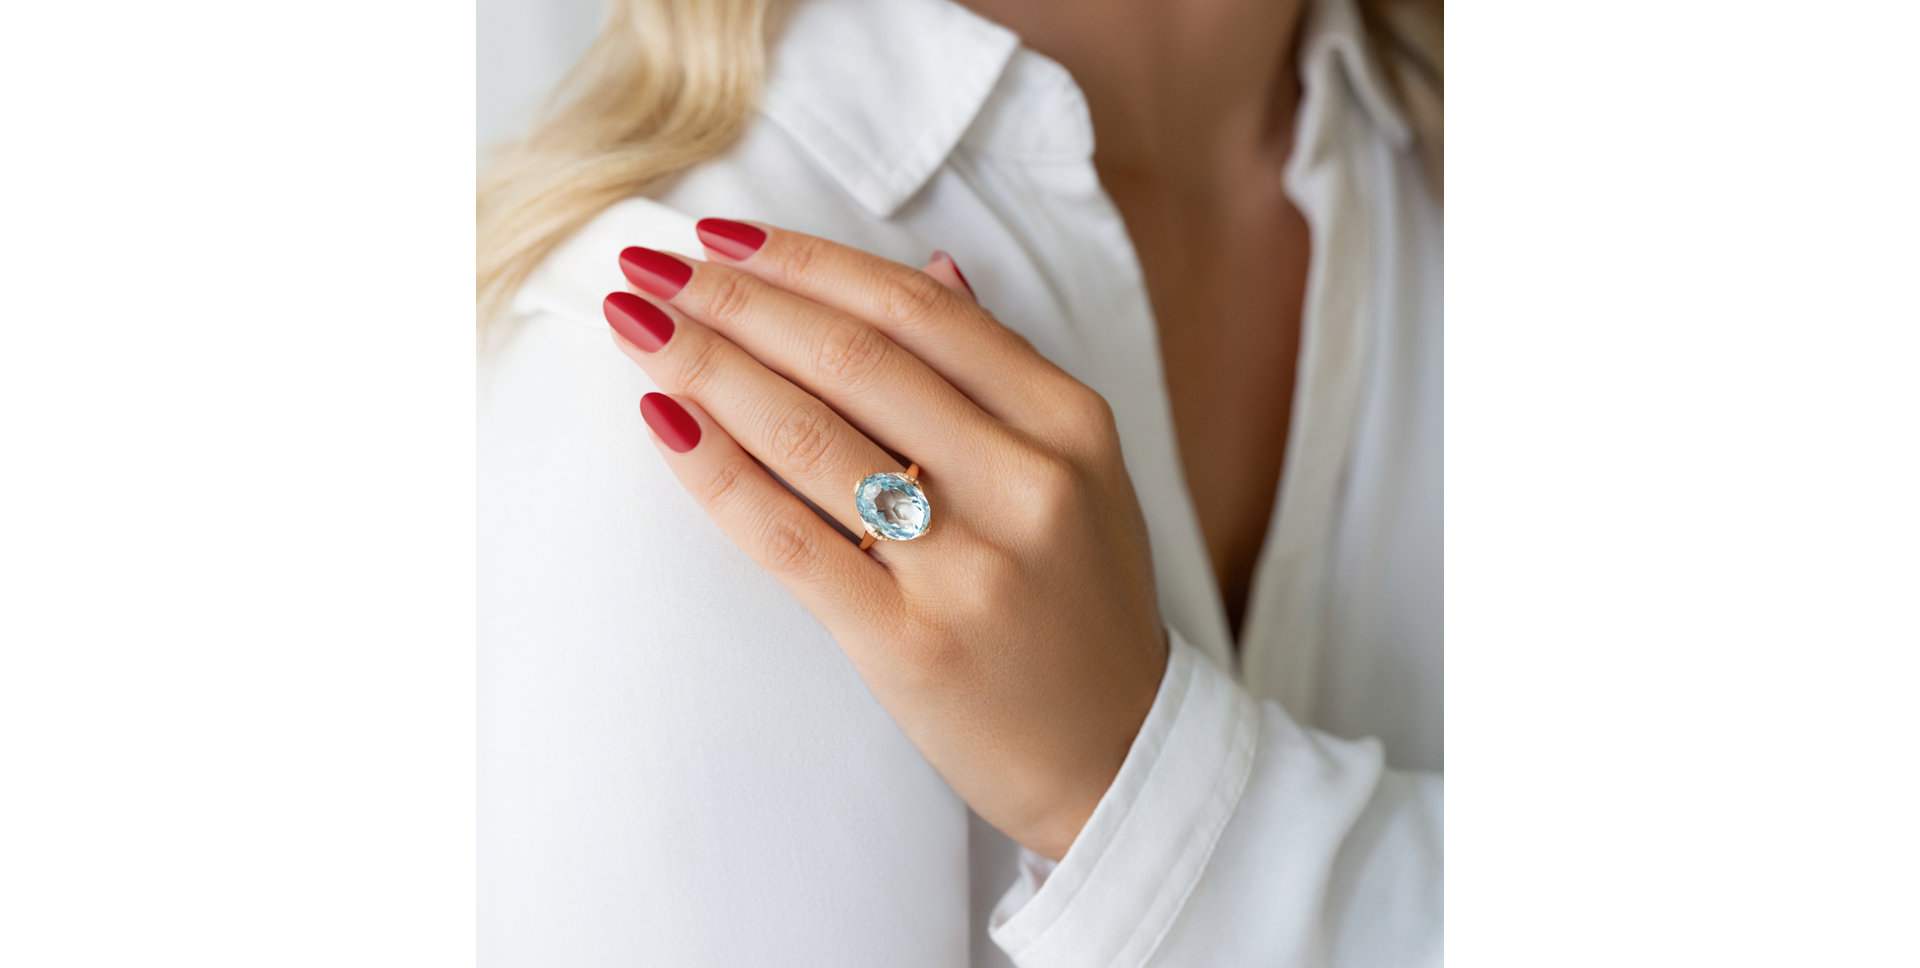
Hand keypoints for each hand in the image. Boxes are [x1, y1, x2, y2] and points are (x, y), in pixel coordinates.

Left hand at [604, 220, 1167, 859]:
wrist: (1114, 757)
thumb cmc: (1081, 607)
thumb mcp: (1079, 475)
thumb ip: (1002, 373)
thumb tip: (931, 270)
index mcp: (1070, 424)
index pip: (916, 311)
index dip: (807, 262)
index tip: (720, 237)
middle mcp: (1027, 483)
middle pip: (853, 359)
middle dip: (735, 299)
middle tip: (648, 266)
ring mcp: (971, 567)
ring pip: (811, 435)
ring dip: (707, 366)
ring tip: (636, 327)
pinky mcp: (912, 644)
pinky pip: (790, 539)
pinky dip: (718, 472)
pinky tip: (664, 421)